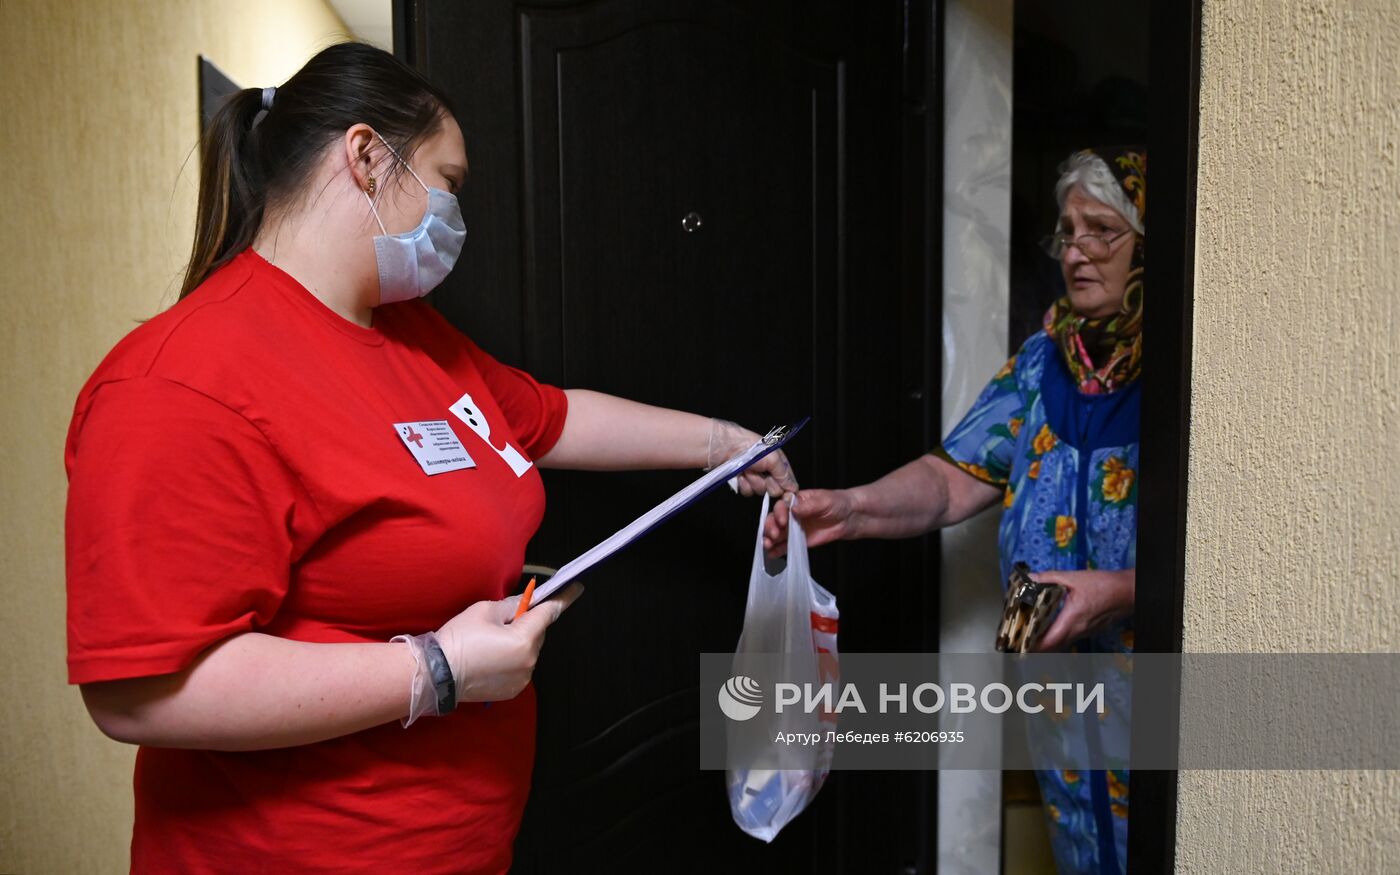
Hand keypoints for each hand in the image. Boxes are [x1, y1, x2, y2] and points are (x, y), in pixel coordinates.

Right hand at [434, 584, 582, 701]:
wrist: (437, 674)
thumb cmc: (459, 639)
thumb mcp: (485, 611)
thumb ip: (512, 605)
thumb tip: (526, 602)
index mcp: (524, 639)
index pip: (549, 613)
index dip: (563, 598)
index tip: (576, 588)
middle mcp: (529, 661)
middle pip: (538, 633)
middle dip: (527, 624)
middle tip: (504, 620)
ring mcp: (522, 679)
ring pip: (529, 651)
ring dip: (519, 643)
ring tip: (491, 642)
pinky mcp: (513, 690)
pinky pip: (521, 667)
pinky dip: (512, 659)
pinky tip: (491, 657)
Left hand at [708, 419, 798, 496]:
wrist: (726, 448)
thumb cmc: (751, 449)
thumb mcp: (772, 459)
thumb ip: (784, 474)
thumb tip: (794, 488)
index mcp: (779, 462)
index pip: (789, 482)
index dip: (787, 489)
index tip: (785, 496)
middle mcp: (769, 471)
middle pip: (775, 490)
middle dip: (767, 483)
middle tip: (760, 472)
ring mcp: (756, 477)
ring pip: (760, 491)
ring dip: (754, 482)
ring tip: (747, 470)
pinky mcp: (744, 481)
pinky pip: (748, 491)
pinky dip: (744, 484)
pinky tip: (740, 474)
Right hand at [762, 489, 856, 556]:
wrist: (848, 517)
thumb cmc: (836, 503)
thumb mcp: (824, 500)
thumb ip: (809, 506)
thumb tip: (793, 509)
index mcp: (795, 501)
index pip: (781, 505)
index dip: (779, 513)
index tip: (782, 521)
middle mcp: (790, 514)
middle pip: (774, 520)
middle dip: (770, 527)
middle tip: (773, 535)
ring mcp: (793, 528)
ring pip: (777, 533)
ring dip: (769, 539)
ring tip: (767, 546)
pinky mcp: (798, 541)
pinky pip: (785, 546)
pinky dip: (777, 550)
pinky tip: (772, 554)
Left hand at [1028, 569, 1133, 651]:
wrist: (1127, 591)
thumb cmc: (1103, 585)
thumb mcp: (1073, 578)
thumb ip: (1050, 578)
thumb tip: (1030, 578)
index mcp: (1072, 619)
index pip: (1050, 641)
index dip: (1033, 646)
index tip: (1020, 644)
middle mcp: (1079, 630)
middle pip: (1054, 646)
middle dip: (1036, 646)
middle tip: (1021, 639)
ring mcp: (1085, 632)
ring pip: (1062, 643)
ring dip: (1047, 642)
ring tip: (1032, 633)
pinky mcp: (1090, 631)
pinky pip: (1071, 638)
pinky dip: (1058, 636)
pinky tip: (1051, 626)